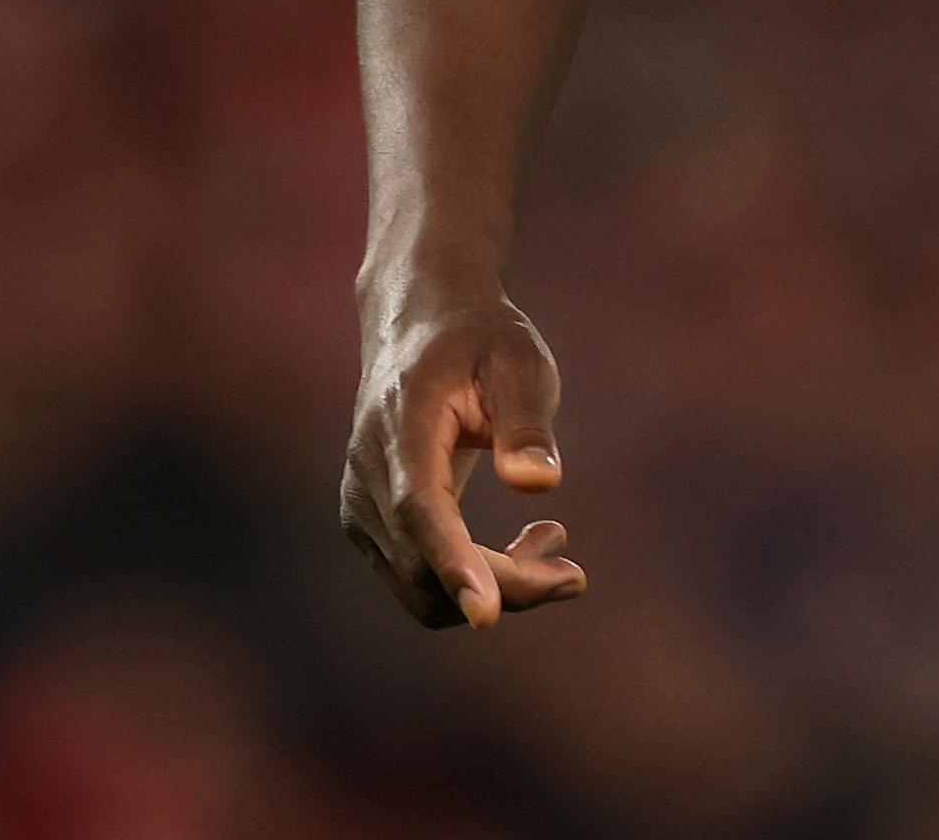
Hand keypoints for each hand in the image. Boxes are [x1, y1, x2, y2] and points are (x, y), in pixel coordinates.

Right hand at [340, 284, 591, 626]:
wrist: (420, 324)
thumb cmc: (480, 340)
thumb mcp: (519, 361)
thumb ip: (527, 421)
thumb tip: (541, 482)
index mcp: (403, 427)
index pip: (420, 510)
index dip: (453, 562)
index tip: (487, 614)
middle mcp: (369, 477)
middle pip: (424, 566)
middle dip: (504, 587)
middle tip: (575, 575)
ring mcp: (363, 507)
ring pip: (421, 588)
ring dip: (496, 587)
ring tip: (555, 541)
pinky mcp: (373, 525)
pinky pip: (419, 578)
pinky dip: (474, 580)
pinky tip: (526, 546)